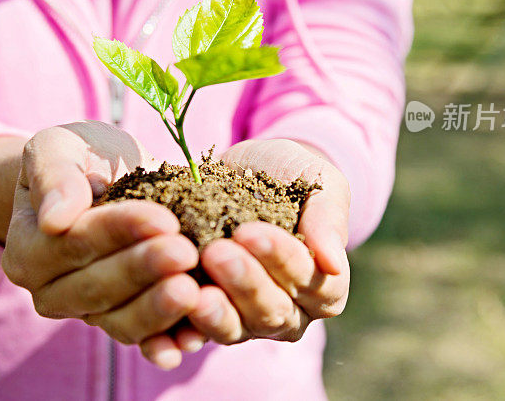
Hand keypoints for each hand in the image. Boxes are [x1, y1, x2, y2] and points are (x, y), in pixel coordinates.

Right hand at [1, 121, 201, 368]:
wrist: (104, 176)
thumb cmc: (80, 157)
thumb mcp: (60, 147)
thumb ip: (54, 176)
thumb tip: (54, 219)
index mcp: (28, 250)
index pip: (75, 242)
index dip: (118, 231)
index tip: (162, 218)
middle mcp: (52, 292)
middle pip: (98, 287)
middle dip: (144, 270)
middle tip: (185, 253)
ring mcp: (89, 313)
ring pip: (121, 321)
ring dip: (158, 309)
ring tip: (194, 291)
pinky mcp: (126, 322)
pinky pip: (145, 339)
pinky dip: (169, 340)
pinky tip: (194, 335)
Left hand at [181, 138, 349, 344]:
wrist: (246, 170)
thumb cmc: (290, 174)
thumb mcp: (316, 183)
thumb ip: (326, 220)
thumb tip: (334, 264)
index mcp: (325, 285)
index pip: (313, 283)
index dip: (282, 259)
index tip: (250, 231)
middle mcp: (291, 312)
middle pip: (274, 312)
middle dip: (245, 283)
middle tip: (216, 253)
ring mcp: (249, 321)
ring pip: (237, 328)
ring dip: (216, 311)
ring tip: (195, 289)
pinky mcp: (210, 319)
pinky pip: (198, 333)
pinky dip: (185, 328)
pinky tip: (170, 313)